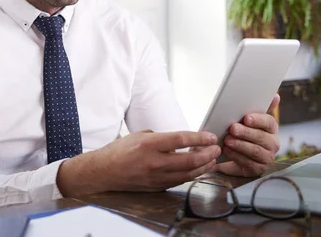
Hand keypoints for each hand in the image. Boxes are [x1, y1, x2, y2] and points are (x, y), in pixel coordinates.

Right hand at [57, 130, 220, 195]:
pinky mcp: (156, 186)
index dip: (198, 138)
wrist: (104, 172)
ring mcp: (155, 177)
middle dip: (207, 154)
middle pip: (188, 160)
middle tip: (216, 149)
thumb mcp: (140, 135)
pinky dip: (192, 175)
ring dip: (203, 167)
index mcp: (149, 144)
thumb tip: (180, 140)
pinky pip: (179, 181)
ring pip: (187, 174)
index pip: (180, 140)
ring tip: (212, 159)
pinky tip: (199, 169)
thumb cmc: (120, 151)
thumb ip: (161, 137)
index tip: (210, 136)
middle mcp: (153, 162)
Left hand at [215, 94, 280, 176]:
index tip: (246, 118)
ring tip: (227, 140)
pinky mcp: (258, 169)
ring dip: (240, 145)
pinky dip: (236, 156)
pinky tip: (227, 150)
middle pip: (261, 137)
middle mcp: (273, 143)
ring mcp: (267, 157)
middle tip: (233, 128)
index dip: (258, 120)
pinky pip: (248, 163)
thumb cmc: (244, 134)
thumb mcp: (250, 121)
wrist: (238, 156)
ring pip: (254, 151)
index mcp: (271, 129)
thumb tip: (275, 96)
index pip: (269, 122)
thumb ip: (259, 107)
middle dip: (246, 133)